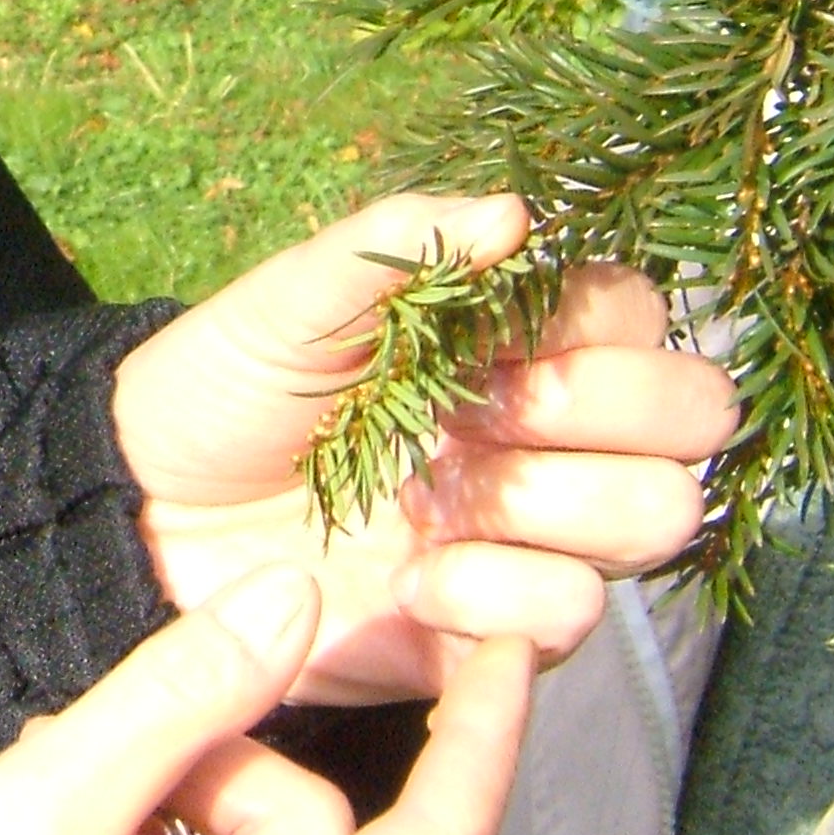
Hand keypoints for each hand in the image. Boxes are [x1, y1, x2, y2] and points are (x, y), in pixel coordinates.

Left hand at [109, 192, 733, 704]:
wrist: (144, 509)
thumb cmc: (226, 383)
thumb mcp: (295, 296)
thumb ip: (403, 241)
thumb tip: (516, 211)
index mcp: (513, 341)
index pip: (639, 317)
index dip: (599, 328)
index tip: (498, 340)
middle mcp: (543, 434)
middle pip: (690, 422)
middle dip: (614, 413)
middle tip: (496, 411)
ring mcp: (525, 531)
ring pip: (654, 518)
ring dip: (559, 506)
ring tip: (445, 501)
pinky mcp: (490, 624)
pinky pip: (571, 618)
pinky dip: (501, 598)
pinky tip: (412, 580)